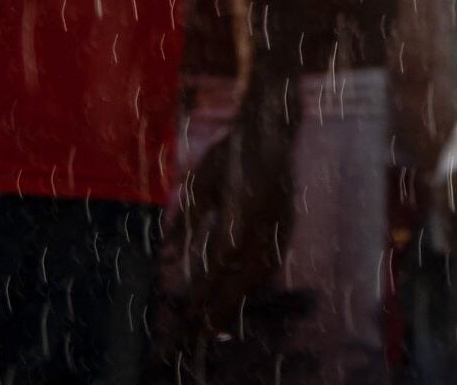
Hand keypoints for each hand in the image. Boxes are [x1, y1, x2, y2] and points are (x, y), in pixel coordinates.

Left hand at [180, 93, 295, 329]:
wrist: (271, 129)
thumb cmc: (230, 152)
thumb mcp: (199, 185)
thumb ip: (186, 223)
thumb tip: (168, 255)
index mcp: (239, 216)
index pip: (219, 266)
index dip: (204, 293)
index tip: (189, 313)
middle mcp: (264, 226)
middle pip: (245, 279)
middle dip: (223, 306)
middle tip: (203, 328)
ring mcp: (281, 224)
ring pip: (263, 272)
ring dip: (242, 296)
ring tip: (224, 314)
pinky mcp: (288, 220)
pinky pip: (273, 259)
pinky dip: (258, 279)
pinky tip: (248, 286)